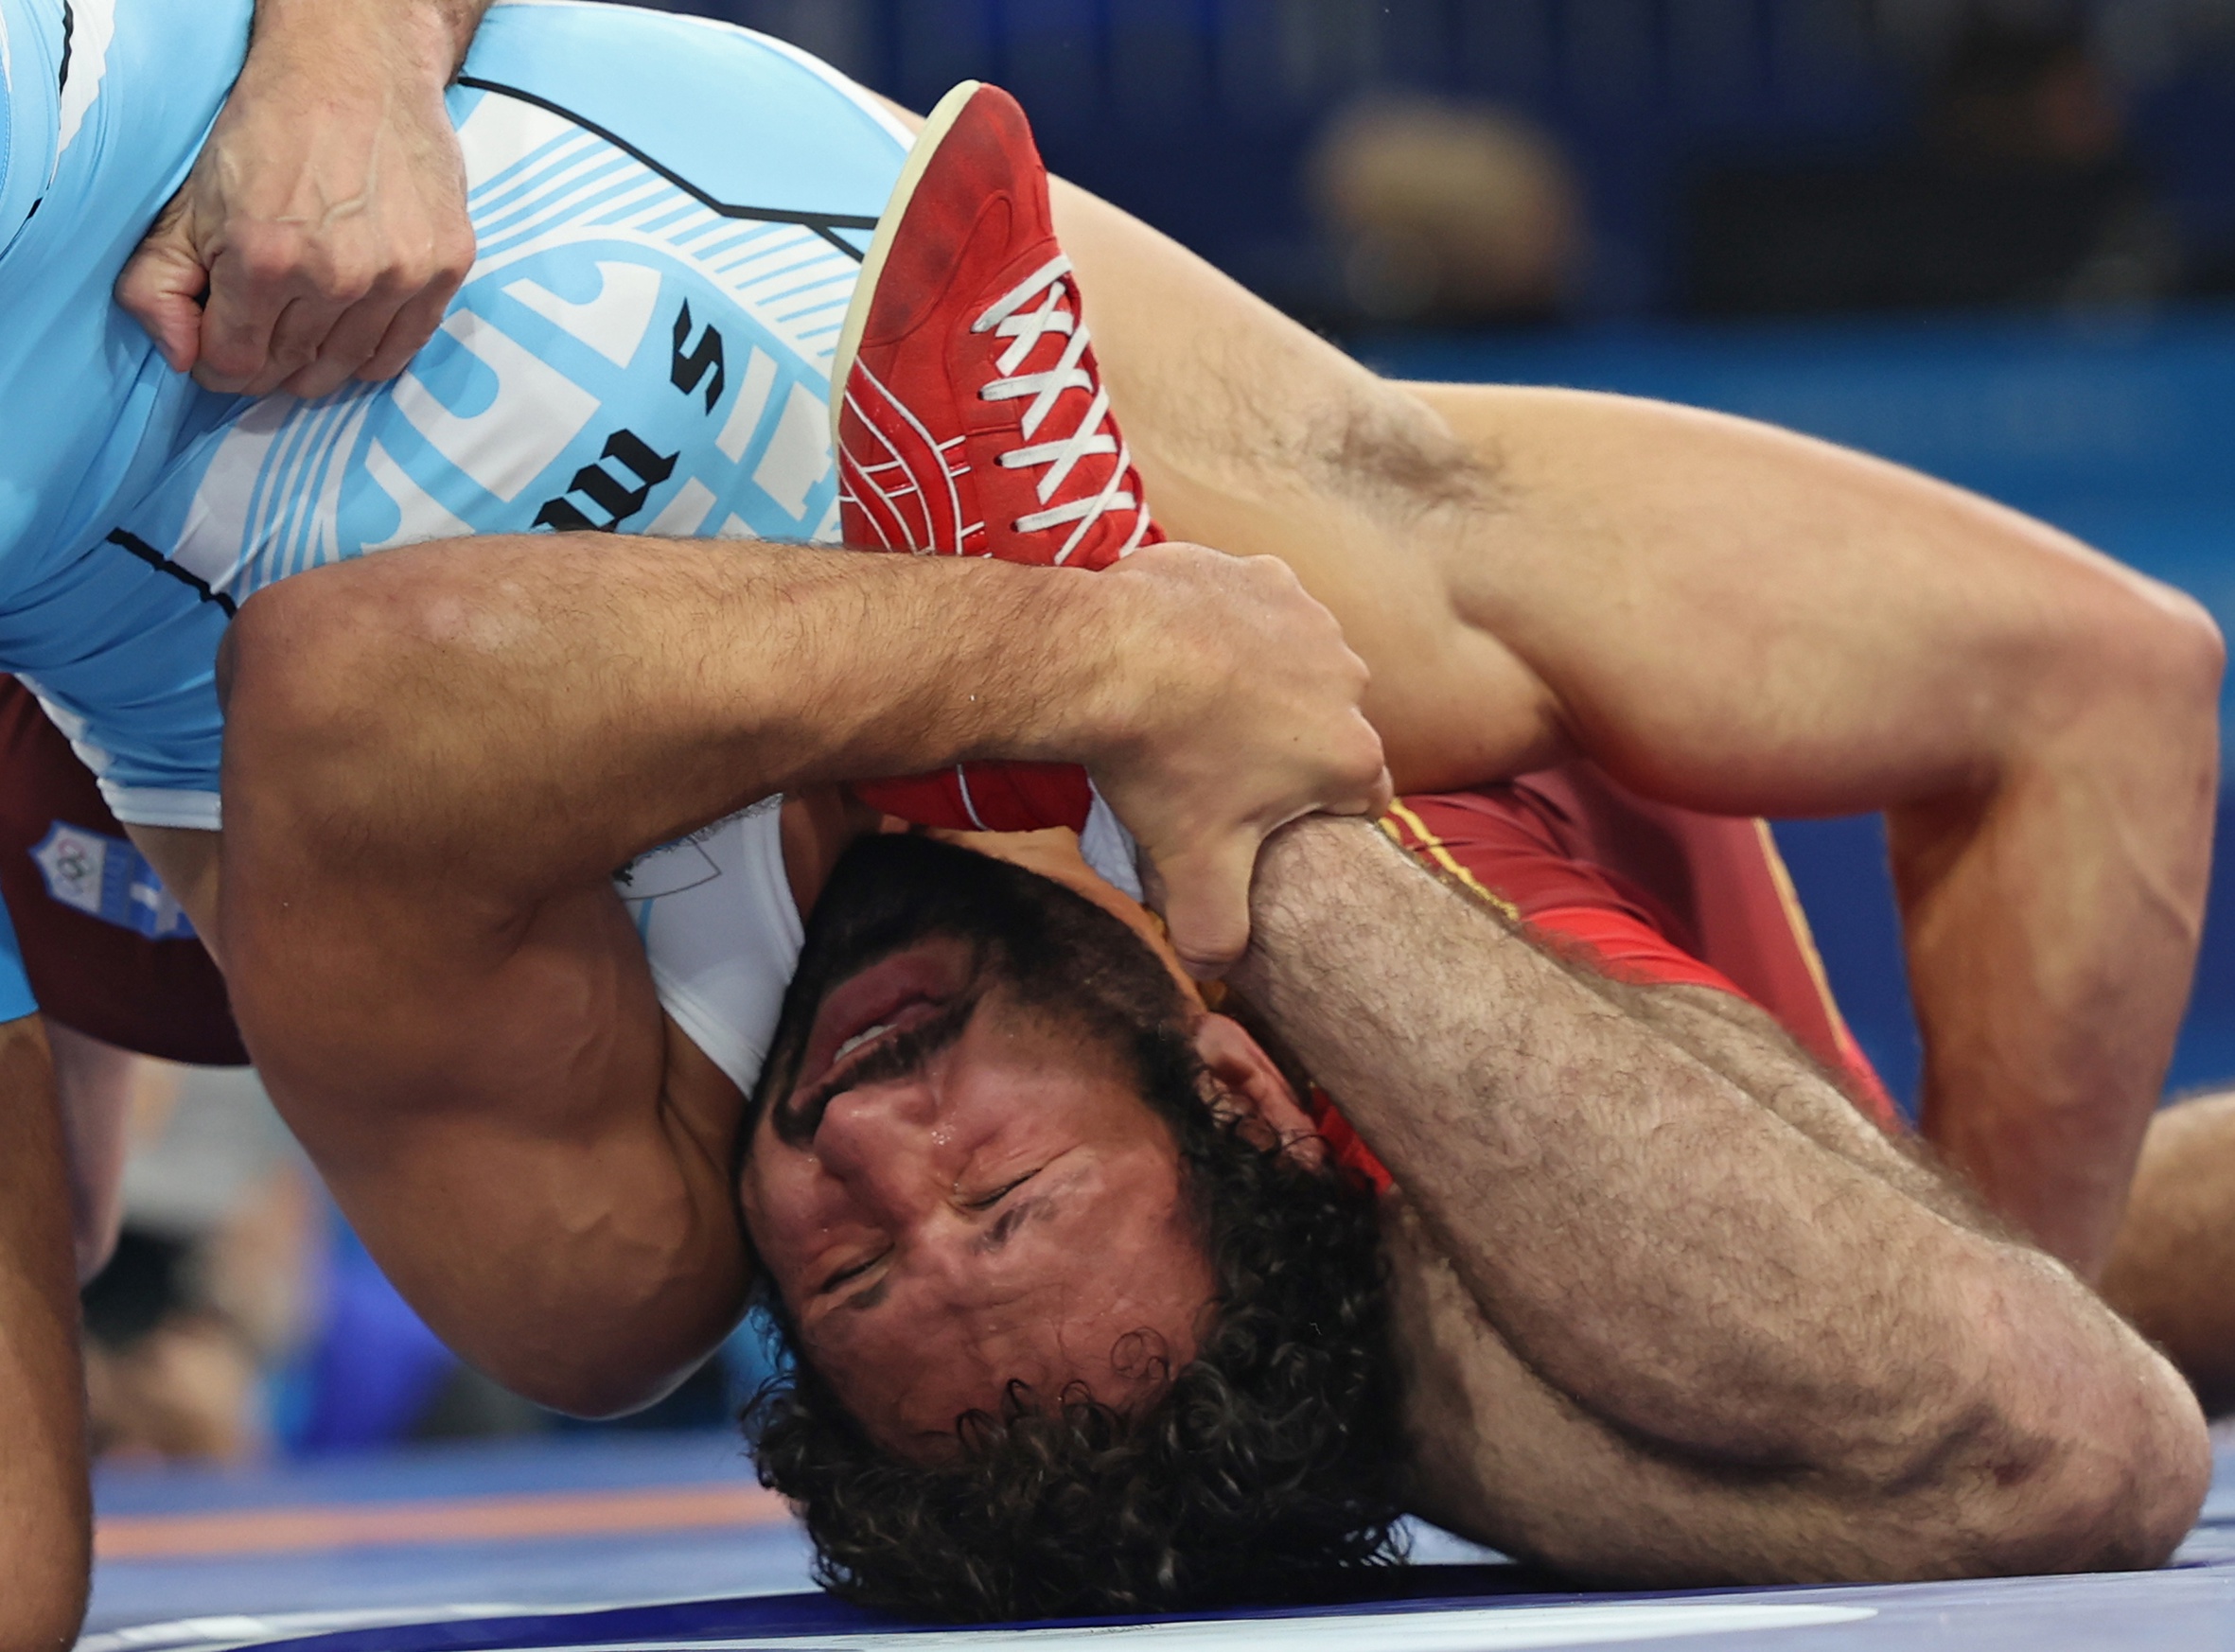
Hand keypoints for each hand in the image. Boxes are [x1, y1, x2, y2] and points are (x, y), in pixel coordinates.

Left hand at [116, 13, 474, 399]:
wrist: (356, 66)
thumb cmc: (268, 130)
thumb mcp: (188, 202)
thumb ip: (159, 284)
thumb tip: (179, 358)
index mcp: (263, 257)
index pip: (234, 364)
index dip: (217, 363)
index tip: (220, 344)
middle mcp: (336, 276)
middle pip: (291, 370)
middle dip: (266, 362)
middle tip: (262, 334)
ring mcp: (398, 274)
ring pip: (347, 368)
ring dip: (318, 363)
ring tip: (305, 330)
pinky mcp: (445, 266)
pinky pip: (402, 350)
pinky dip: (370, 354)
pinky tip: (350, 326)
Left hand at [1084, 544, 1390, 975]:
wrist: (1105, 659)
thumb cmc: (1161, 765)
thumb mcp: (1190, 870)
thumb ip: (1216, 933)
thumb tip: (1215, 969)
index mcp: (1349, 753)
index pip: (1362, 796)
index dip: (1320, 812)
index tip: (1274, 815)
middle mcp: (1347, 677)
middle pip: (1330, 724)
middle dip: (1289, 743)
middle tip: (1220, 761)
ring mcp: (1307, 616)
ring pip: (1297, 660)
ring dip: (1263, 678)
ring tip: (1194, 702)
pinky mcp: (1260, 572)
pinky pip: (1254, 605)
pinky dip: (1226, 624)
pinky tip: (1180, 645)